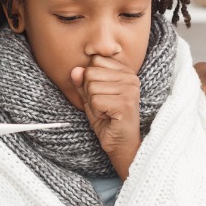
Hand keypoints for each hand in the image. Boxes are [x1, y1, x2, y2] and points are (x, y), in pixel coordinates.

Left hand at [72, 56, 141, 178]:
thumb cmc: (108, 120)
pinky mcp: (125, 103)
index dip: (91, 80)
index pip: (95, 61)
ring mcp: (130, 89)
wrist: (121, 144)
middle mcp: (131, 77)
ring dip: (93, 104)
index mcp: (125, 71)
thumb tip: (75, 70)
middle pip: (91, 73)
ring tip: (106, 112)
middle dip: (90, 93)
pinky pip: (95, 100)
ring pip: (91, 87)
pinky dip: (96, 112)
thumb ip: (82, 82)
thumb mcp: (91, 97)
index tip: (103, 95)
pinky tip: (108, 117)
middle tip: (104, 106)